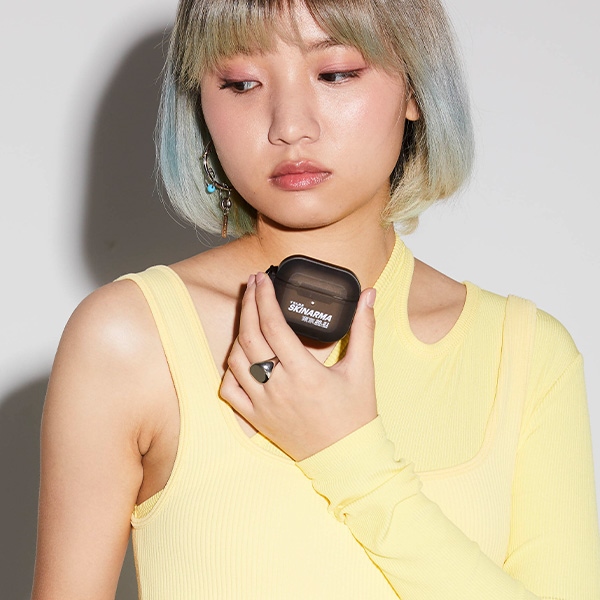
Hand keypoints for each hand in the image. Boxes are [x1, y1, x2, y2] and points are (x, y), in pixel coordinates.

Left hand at [220, 271, 377, 460]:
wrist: (346, 457)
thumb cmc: (355, 413)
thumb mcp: (363, 368)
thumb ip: (363, 328)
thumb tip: (369, 295)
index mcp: (304, 373)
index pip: (274, 325)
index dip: (264, 298)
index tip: (262, 279)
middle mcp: (278, 387)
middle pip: (250, 337)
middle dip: (248, 305)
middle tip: (252, 285)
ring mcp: (263, 405)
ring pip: (236, 361)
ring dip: (239, 333)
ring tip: (249, 315)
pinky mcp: (256, 419)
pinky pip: (230, 391)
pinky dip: (230, 370)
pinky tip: (240, 356)